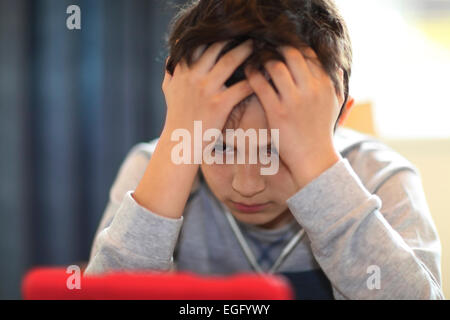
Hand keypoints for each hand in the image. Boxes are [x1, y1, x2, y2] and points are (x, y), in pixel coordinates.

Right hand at [162, 40, 253, 135]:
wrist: (180, 144)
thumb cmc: (176, 118)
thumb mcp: (168, 92)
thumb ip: (170, 74)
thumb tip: (171, 59)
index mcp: (183, 72)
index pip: (199, 45)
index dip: (215, 36)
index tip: (229, 33)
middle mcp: (193, 77)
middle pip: (216, 47)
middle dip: (234, 39)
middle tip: (249, 36)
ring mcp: (206, 90)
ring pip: (229, 61)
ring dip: (246, 51)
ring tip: (258, 47)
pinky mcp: (219, 105)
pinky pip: (241, 87)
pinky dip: (254, 80)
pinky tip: (263, 76)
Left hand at [245, 46, 343, 188]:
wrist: (313, 159)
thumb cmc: (321, 131)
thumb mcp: (334, 106)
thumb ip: (337, 85)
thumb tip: (338, 68)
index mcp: (325, 84)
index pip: (308, 54)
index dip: (293, 47)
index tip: (281, 48)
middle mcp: (311, 88)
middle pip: (291, 54)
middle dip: (276, 48)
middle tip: (265, 49)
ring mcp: (294, 100)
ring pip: (274, 66)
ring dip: (262, 59)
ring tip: (254, 60)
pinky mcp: (277, 112)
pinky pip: (260, 84)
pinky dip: (251, 75)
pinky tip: (247, 73)